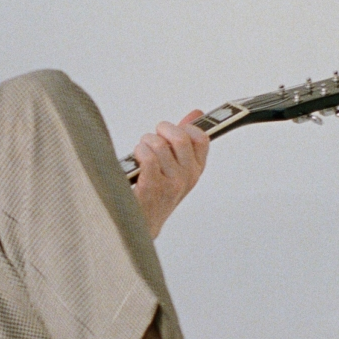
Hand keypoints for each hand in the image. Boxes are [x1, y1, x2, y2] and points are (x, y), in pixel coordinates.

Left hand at [132, 110, 209, 237]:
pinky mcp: (153, 186)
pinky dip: (138, 153)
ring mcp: (172, 183)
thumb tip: (196, 113)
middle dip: (161, 131)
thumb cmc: (154, 193)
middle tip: (152, 138)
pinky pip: (147, 156)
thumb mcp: (175, 167)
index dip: (184, 128)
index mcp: (195, 170)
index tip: (170, 133)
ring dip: (144, 143)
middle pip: (180, 137)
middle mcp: (187, 177)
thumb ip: (185, 139)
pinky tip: (136, 161)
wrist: (139, 225)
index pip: (202, 138)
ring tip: (141, 153)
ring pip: (159, 145)